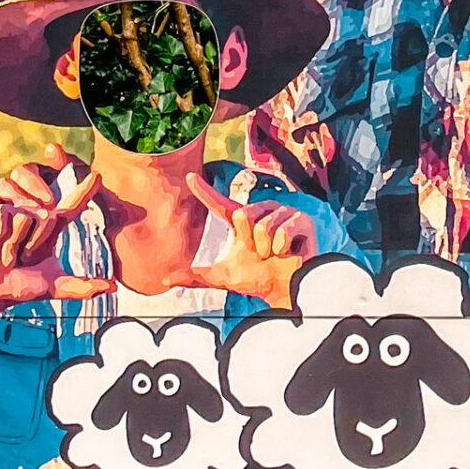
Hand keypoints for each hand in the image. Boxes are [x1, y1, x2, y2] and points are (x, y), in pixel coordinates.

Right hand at [0, 152, 107, 311]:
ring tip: (5, 251)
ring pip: (24, 215)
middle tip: (21, 258)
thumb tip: (112, 286)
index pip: (72, 204)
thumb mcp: (54, 285)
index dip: (85, 190)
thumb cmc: (19, 286)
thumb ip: (82, 286)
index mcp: (50, 225)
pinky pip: (1, 214)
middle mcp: (32, 212)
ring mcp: (10, 207)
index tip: (97, 175)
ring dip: (14, 242)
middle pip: (46, 216)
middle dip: (33, 243)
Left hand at [178, 172, 317, 309]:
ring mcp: (284, 214)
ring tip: (276, 254)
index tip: (190, 177)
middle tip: (261, 254)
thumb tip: (167, 278)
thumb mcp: (224, 276)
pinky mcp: (302, 220)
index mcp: (244, 222)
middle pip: (242, 213)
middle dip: (250, 241)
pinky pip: (282, 228)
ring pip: (262, 223)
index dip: (204, 191)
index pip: (220, 204)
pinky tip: (290, 251)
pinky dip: (282, 246)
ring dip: (267, 247)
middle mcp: (263, 212)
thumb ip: (198, 275)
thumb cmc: (259, 280)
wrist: (285, 290)